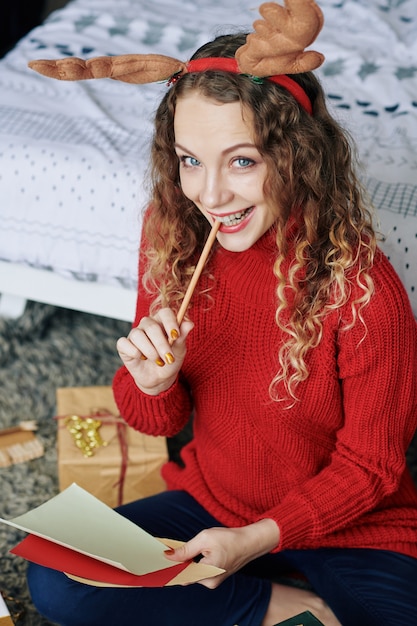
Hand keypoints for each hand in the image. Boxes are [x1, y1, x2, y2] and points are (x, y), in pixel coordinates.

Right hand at [116, 307, 193, 394]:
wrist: (159, 379)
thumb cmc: (170, 361)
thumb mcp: (179, 351)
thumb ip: (182, 337)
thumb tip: (189, 324)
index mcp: (162, 321)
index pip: (165, 312)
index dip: (170, 322)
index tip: (176, 335)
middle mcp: (147, 324)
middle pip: (151, 326)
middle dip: (161, 344)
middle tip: (169, 358)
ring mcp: (134, 334)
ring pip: (137, 335)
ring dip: (149, 351)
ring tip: (158, 362)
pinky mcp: (124, 346)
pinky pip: (124, 343)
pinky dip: (134, 352)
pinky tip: (141, 359)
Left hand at [165, 519, 279, 588]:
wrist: (250, 542)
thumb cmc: (229, 539)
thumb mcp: (204, 538)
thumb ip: (186, 549)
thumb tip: (169, 557)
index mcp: (207, 574)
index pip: (181, 577)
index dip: (168, 571)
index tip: (155, 565)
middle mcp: (210, 582)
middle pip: (186, 575)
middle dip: (176, 565)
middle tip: (164, 553)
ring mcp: (213, 580)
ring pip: (192, 573)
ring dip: (185, 563)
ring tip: (178, 551)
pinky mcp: (216, 576)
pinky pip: (199, 571)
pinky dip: (193, 563)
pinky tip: (190, 554)